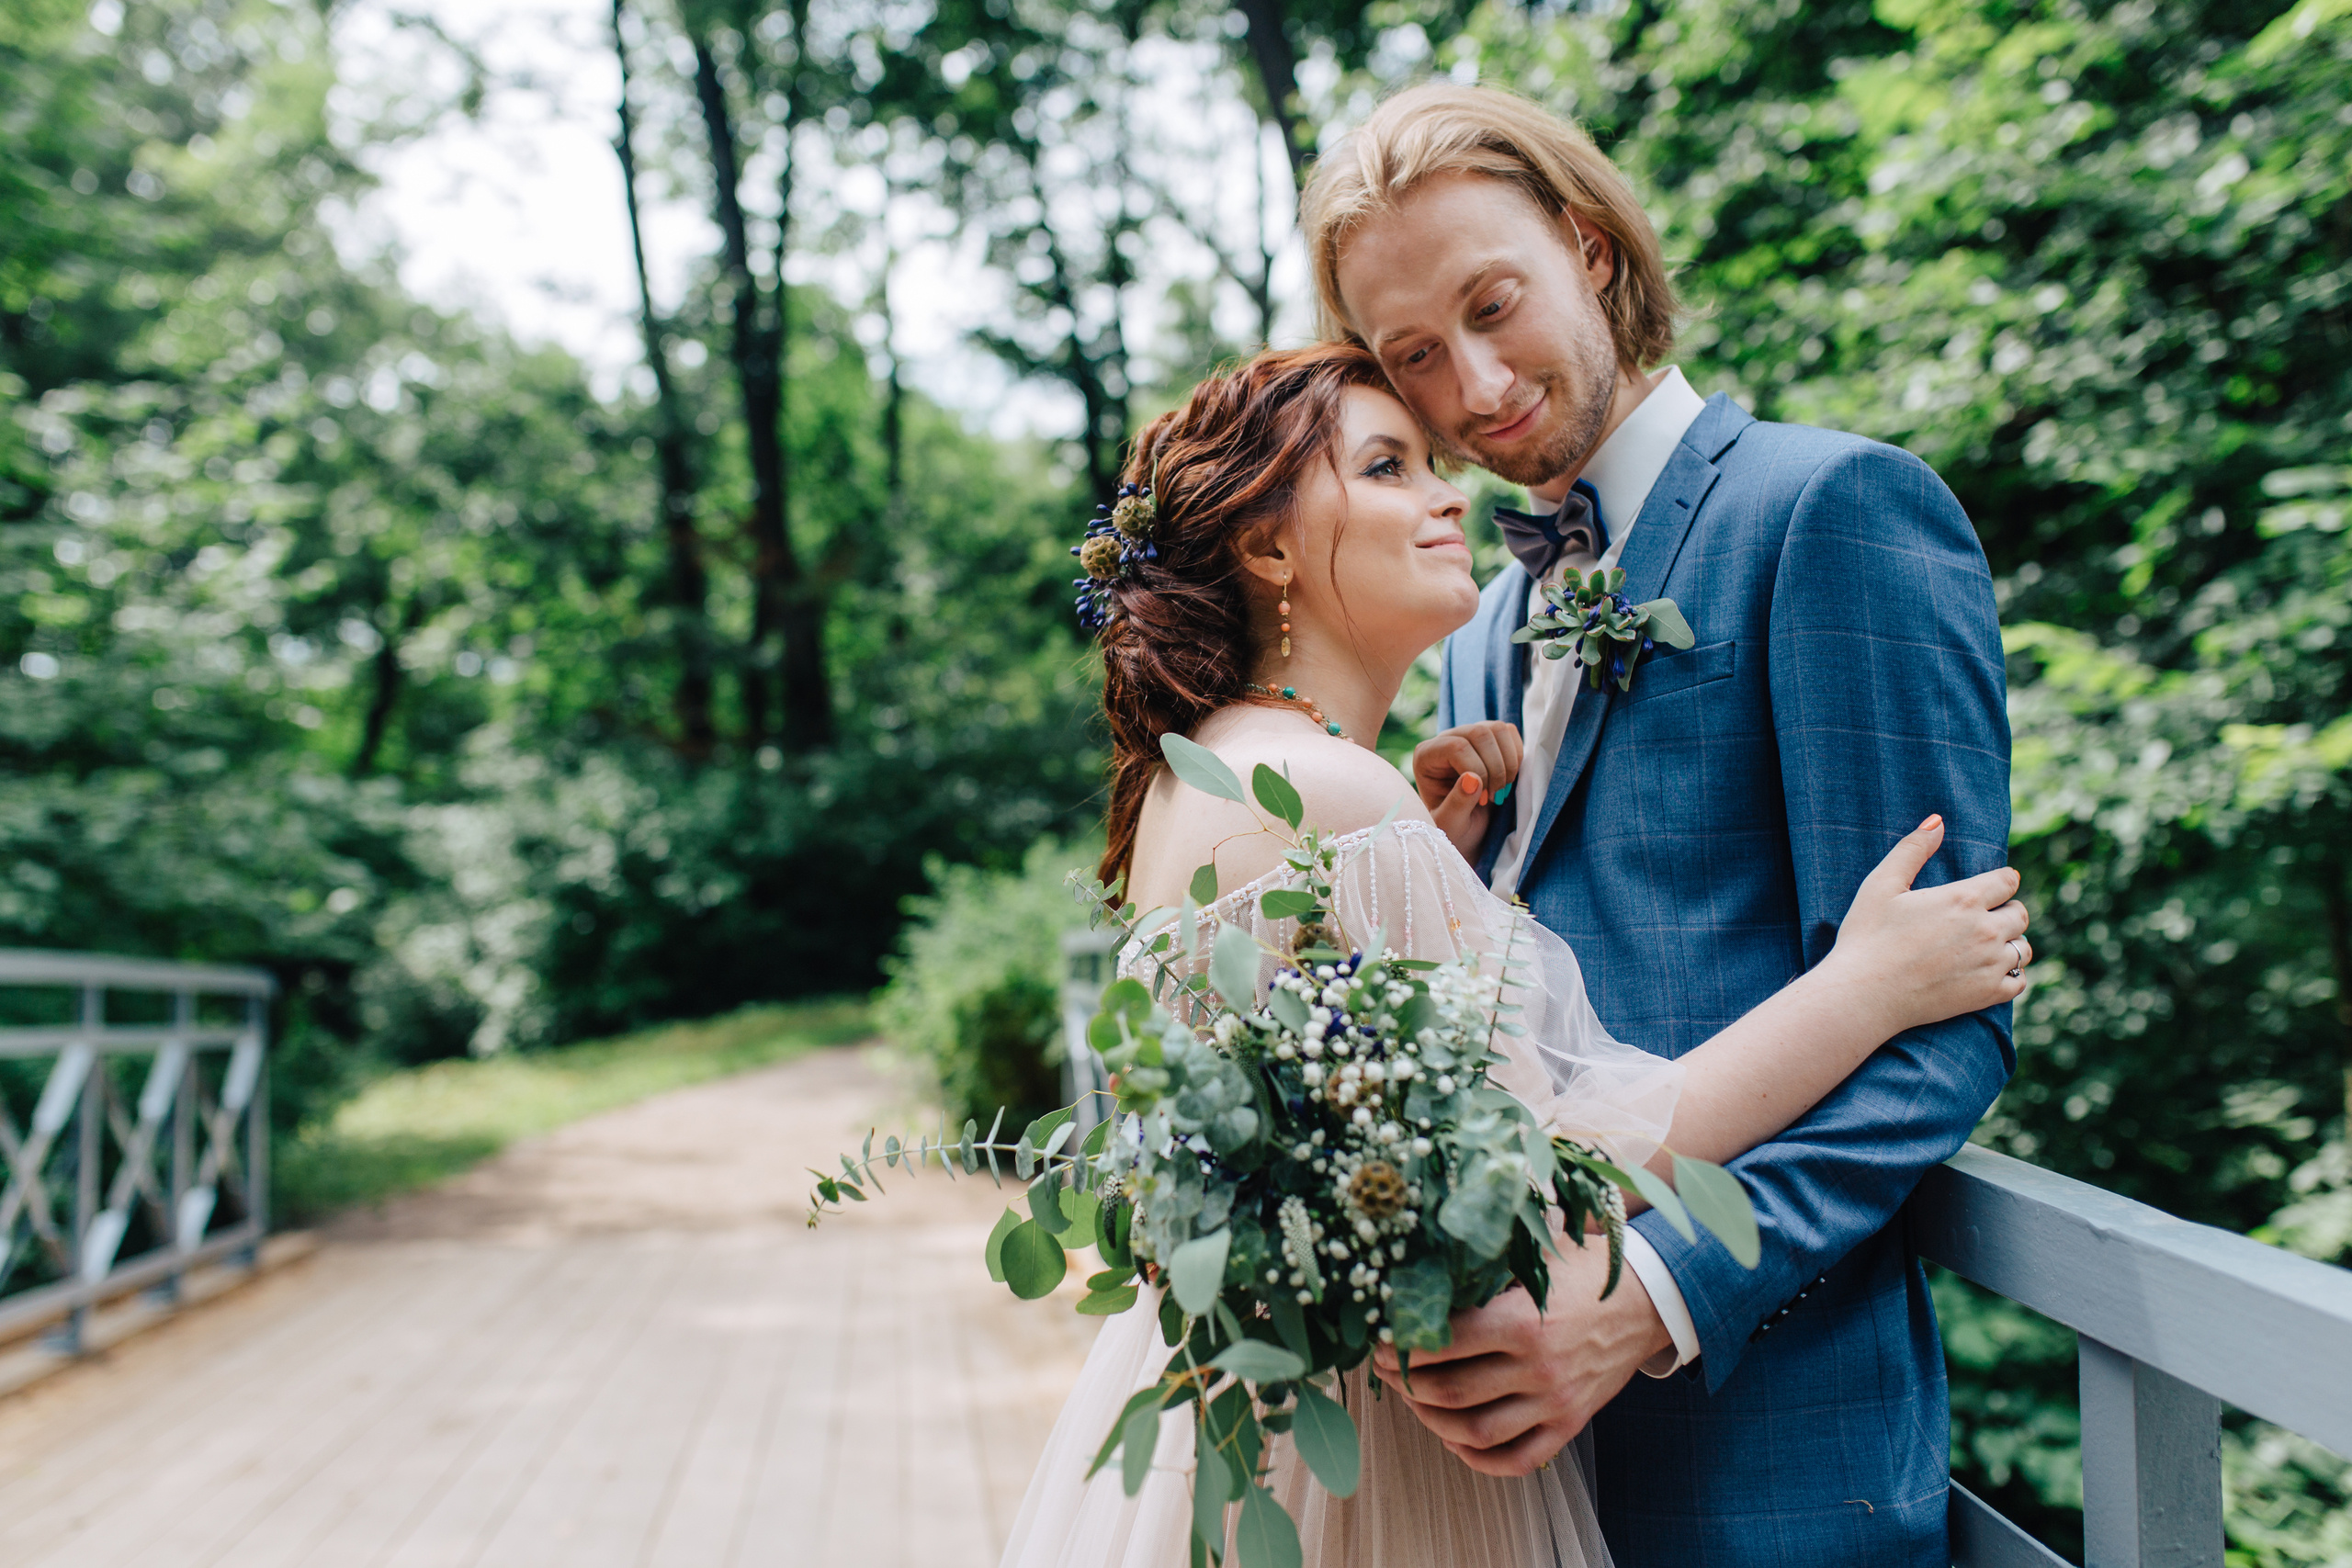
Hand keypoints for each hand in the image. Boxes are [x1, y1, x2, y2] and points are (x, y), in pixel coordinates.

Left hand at [1370, 1239, 1668, 1476]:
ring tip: (1414, 1401)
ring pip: (1476, 1432)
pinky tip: (1455, 1438)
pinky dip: (1478, 1458)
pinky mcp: (1569, 1425)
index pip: (1443, 1344)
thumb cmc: (1585, 1270)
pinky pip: (1516, 1460)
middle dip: (1405, 1384)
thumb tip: (1425, 1266)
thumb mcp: (1538, 1254)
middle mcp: (1537, 1369)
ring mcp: (1554, 1403)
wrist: (1649, 1300)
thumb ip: (1486, 1263)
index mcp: (1522, 1322)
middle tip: (1386, 1370)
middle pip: (1450, 1392)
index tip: (1380, 1340)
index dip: (1401, 1346)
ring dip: (1432, 1421)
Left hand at [1412, 721, 1523, 860]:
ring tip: (1500, 788)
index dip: (1478, 772)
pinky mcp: (1489, 738)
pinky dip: (1516, 757)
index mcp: (1426, 756)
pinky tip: (1506, 779)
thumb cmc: (1452, 829)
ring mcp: (1468, 734)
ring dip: (1508, 763)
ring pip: (1497, 729)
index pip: (1457, 747)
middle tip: (1494, 796)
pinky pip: (1510, 732)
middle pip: (1480, 733)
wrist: (1466, 830)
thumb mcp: (1449, 825)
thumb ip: (1457, 804)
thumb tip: (1473, 778)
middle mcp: (1445, 739)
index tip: (1482, 800)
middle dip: (1495, 768)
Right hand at [1820, 815, 2031, 1037]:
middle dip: (2006, 911)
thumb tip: (1937, 820)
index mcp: (1964, 898)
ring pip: (2024, 948)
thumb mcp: (1881, 885)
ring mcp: (1990, 964)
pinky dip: (2011, 975)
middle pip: (2020, 914)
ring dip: (2010, 943)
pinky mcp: (1988, 994)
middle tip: (1983, 918)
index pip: (2008, 881)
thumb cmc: (1867, 936)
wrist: (1864, 993)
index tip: (1990, 887)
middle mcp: (1985, 930)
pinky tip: (1989, 972)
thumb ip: (1912, 849)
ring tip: (1987, 946)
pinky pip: (2020, 981)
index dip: (2001, 881)